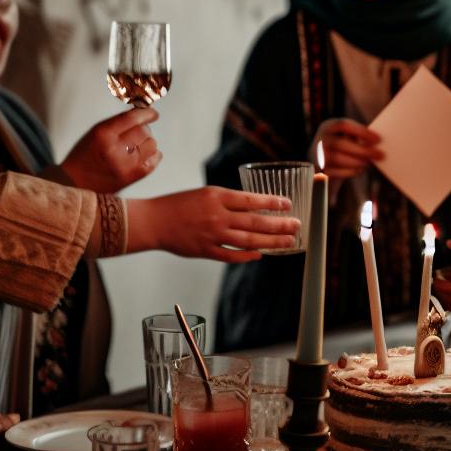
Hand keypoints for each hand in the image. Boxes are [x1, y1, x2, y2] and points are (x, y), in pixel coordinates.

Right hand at [58, 107, 160, 191]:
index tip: (153, 114)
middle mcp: (115, 149)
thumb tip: (142, 115)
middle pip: (143, 131)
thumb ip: (118, 123)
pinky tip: (142, 156)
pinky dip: (152, 155)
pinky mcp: (133, 177)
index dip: (146, 114)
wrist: (75, 183)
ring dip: (147, 142)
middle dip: (143, 129)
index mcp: (103, 135)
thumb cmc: (85, 156)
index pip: (132, 118)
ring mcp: (126, 165)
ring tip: (136, 146)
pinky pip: (154, 160)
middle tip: (136, 134)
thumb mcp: (95, 133)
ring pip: (151, 144)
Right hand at [126, 187, 298, 262]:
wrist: (153, 221)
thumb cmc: (177, 205)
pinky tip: (260, 255)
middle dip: (279, 224)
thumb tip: (253, 208)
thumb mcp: (204, 194)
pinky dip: (247, 256)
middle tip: (297, 225)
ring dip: (271, 241)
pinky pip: (231, 255)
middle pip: (255, 221)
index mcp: (217, 196)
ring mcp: (212, 235)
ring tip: (288, 242)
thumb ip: (227, 201)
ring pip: (248, 240)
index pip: (251, 199)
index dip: (272, 202)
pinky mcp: (205, 251)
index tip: (288, 204)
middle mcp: (217, 216)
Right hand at [312, 119, 383, 179]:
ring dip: (356, 161)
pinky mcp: (318, 170)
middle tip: (380, 155)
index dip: (361, 132)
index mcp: (329, 126)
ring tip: (368, 162)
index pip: (344, 125)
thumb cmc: (341, 148)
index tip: (378, 139)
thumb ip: (358, 138)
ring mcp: (317, 155)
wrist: (322, 164)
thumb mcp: (347, 137)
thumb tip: (377, 144)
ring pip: (337, 158)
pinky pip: (334, 171)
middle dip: (363, 150)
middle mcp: (320, 139)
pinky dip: (350, 171)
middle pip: (341, 143)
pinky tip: (360, 170)